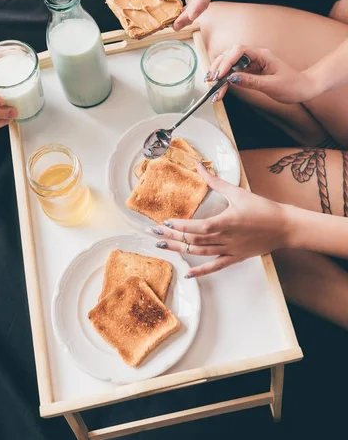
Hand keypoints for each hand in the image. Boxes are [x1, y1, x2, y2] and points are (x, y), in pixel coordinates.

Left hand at [136, 0, 214, 30]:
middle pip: (202, 2)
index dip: (199, 4)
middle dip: (190, 16)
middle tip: (175, 26)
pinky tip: (173, 19)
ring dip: (186, 17)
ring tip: (173, 25)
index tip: (190, 16)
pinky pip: (192, 4)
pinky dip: (184, 12)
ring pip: (198, 6)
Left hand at [151, 163, 287, 277]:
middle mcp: (226, 238)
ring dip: (181, 251)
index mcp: (226, 222)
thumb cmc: (262, 208)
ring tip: (164, 247)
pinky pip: (216, 266)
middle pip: (194, 240)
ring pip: (201, 253)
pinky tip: (189, 273)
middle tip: (155, 235)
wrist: (284, 226)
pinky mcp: (236, 257)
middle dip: (173, 238)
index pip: (197, 227)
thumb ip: (215, 181)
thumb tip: (200, 166)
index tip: (164, 223)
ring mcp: (230, 250)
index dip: (180, 227)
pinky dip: (201, 271)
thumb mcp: (237, 192)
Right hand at [207, 45, 314, 104]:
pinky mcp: (251, 71)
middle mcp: (255, 56)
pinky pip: (234, 73)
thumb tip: (232, 79)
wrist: (303, 88)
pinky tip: (220, 88)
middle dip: (219, 67)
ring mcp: (252, 63)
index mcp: (262, 55)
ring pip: (230, 64)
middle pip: (230, 55)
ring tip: (211, 85)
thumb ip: (250, 81)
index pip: (238, 51)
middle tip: (210, 81)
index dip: (227, 61)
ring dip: (219, 73)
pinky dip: (226, 80)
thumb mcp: (271, 85)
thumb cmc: (292, 85)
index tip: (219, 75)